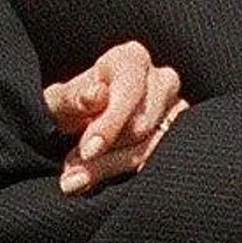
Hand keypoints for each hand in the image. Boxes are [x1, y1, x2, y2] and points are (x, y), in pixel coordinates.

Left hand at [47, 40, 184, 195]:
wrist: (85, 126)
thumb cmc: (72, 106)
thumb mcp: (60, 101)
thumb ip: (73, 97)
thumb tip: (96, 95)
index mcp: (132, 59)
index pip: (130, 88)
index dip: (110, 121)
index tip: (88, 150)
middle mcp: (161, 79)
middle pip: (142, 124)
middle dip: (105, 153)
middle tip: (71, 173)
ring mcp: (176, 109)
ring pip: (151, 147)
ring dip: (112, 168)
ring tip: (76, 180)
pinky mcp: (181, 138)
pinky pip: (161, 162)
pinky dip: (128, 175)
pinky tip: (99, 183)